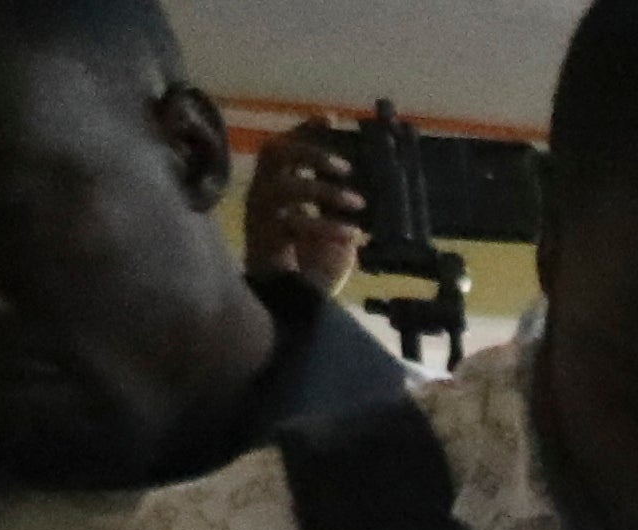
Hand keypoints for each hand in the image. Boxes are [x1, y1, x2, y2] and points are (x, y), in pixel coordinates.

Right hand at [244, 120, 369, 290]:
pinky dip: (325, 226)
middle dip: (310, 151)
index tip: (331, 118)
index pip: (288, 146)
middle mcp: (266, 193)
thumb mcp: (339, 229)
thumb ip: (347, 207)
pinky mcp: (265, 238)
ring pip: (282, 184)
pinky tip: (351, 234)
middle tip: (345, 167)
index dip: (305, 130)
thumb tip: (376, 185)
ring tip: (357, 204)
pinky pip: (292, 223)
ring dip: (322, 190)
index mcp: (282, 186)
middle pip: (275, 153)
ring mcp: (262, 214)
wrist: (294, 304)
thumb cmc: (314, 265)